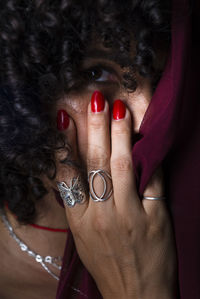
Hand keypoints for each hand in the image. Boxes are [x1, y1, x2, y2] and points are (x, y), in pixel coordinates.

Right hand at [56, 92, 176, 298]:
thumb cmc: (106, 263)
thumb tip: (79, 169)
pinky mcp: (155, 218)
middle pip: (96, 162)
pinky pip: (153, 180)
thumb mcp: (83, 237)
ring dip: (121, 135)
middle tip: (97, 101)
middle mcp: (101, 215)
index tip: (64, 119)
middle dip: (95, 128)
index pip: (68, 174)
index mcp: (79, 221)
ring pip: (122, 165)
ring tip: (120, 110)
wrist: (136, 295)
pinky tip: (147, 139)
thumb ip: (81, 204)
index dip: (65, 144)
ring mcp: (129, 216)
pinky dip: (150, 159)